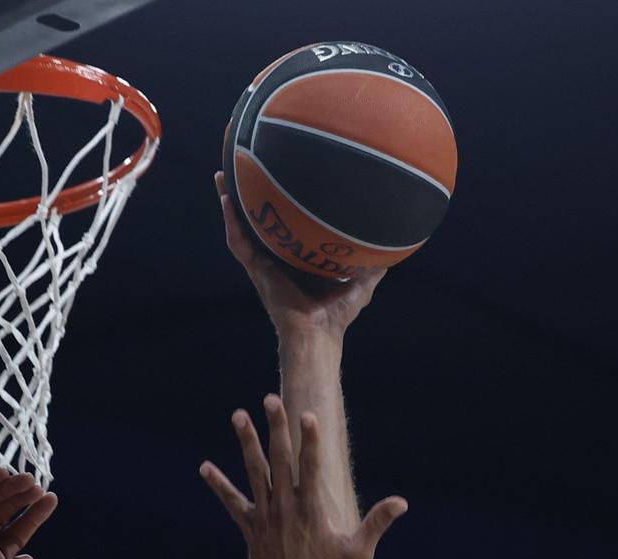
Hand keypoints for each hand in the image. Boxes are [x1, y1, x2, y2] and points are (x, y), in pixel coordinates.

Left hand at [200, 395, 405, 558]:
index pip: (310, 467)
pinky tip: (205, 467)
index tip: (307, 415)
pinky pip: (232, 504)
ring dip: (246, 443)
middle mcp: (286, 510)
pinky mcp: (250, 532)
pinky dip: (219, 486)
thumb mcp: (358, 554)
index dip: (309, 440)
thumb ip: (377, 523)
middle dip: (276, 428)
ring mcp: (265, 520)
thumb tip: (402, 502)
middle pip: (279, 460)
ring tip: (238, 416)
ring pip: (254, 473)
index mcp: (312, 511)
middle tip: (269, 399)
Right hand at [217, 171, 385, 339]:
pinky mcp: (257, 271)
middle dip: (249, 196)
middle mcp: (277, 257)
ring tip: (223, 175)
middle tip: (243, 165)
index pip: (287, 224)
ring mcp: (264, 263)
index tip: (282, 178)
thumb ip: (375, 264)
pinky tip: (226, 200)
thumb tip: (395, 245)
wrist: (319, 333)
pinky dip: (232, 223)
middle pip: (260, 220)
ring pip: (243, 227)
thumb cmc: (337, 314)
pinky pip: (239, 244)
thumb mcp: (362, 282)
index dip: (282, 204)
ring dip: (231, 202)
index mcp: (298, 257)